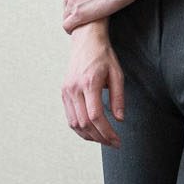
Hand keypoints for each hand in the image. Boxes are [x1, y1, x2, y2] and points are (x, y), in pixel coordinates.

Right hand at [61, 22, 125, 146]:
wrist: (85, 40)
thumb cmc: (103, 55)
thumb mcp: (117, 74)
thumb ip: (118, 97)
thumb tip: (119, 119)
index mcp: (89, 83)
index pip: (95, 116)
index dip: (107, 132)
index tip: (117, 140)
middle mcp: (74, 88)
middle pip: (85, 123)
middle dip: (100, 137)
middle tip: (113, 143)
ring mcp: (67, 91)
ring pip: (74, 124)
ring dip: (89, 136)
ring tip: (103, 140)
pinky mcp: (63, 92)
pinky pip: (69, 117)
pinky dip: (80, 128)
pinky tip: (91, 131)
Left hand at [63, 0, 136, 32]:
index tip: (82, 3)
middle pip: (66, 4)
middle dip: (74, 9)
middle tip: (85, 14)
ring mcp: (73, 3)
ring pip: (66, 16)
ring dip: (73, 20)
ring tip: (82, 24)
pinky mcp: (79, 15)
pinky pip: (67, 26)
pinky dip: (70, 29)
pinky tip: (77, 30)